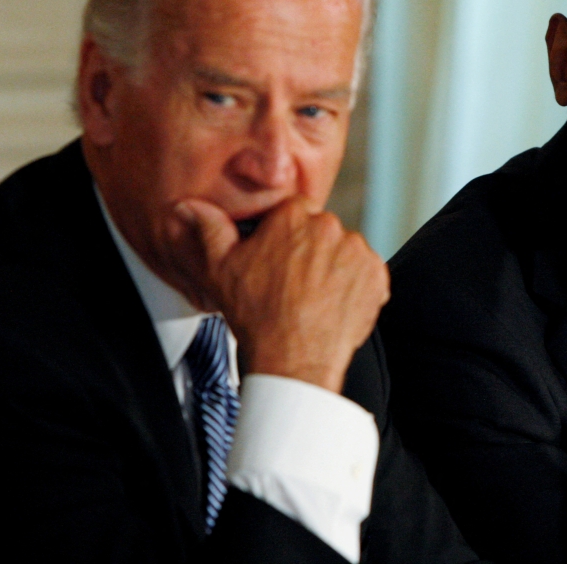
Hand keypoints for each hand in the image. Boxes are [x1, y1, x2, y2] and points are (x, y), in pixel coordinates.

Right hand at [175, 198, 389, 392]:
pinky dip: (355, 287)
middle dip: (309, 251)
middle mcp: (330, 226)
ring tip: (313, 298)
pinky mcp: (377, 276)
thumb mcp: (220, 269)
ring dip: (334, 268)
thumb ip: (209, 230)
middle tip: (293, 283)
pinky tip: (332, 306)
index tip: (277, 258)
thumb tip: (189, 207)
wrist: (293, 359)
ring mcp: (357, 251)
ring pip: (344, 252)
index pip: (293, 212)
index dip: (284, 236)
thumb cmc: (256, 315)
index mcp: (294, 215)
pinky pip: (367, 274)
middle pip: (320, 231)